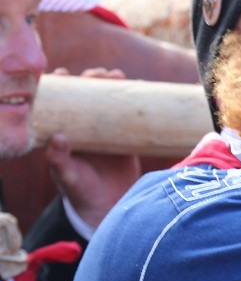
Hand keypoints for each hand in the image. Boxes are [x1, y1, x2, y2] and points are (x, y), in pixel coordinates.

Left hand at [45, 68, 140, 230]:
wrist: (110, 207)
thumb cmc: (81, 193)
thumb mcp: (67, 176)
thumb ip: (59, 159)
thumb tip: (58, 136)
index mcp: (64, 132)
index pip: (60, 102)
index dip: (62, 85)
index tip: (66, 73)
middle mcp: (84, 127)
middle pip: (86, 94)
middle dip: (92, 79)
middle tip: (100, 74)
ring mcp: (105, 130)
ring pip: (108, 100)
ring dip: (113, 84)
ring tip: (118, 76)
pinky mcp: (126, 136)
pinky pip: (130, 113)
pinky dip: (135, 100)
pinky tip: (142, 87)